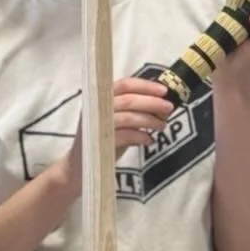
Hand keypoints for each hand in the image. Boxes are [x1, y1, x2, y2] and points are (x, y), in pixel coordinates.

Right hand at [57, 76, 175, 196]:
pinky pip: (126, 136)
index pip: (124, 84)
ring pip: (128, 117)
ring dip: (149, 120)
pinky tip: (149, 140)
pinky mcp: (99, 142)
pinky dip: (140, 136)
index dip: (145, 86)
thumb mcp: (115, 118)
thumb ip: (131, 108)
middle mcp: (96, 107)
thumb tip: (160, 101)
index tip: (163, 90)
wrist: (80, 165)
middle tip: (169, 108)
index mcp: (100, 97)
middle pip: (128, 100)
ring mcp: (96, 124)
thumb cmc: (102, 139)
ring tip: (162, 125)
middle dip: (152, 103)